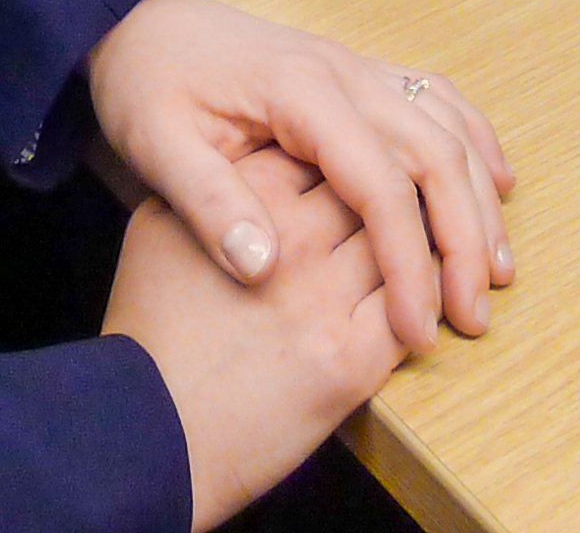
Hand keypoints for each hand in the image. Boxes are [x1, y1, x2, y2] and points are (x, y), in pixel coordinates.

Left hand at [86, 0, 514, 350]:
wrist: (139, 21)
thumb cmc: (146, 83)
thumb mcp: (155, 145)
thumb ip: (207, 203)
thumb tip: (265, 268)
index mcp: (299, 92)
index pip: (380, 186)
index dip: (409, 263)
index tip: (420, 332)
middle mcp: (344, 72)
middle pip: (436, 155)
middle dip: (465, 241)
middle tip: (473, 318)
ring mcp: (357, 68)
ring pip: (449, 128)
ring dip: (481, 199)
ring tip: (496, 272)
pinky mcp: (358, 73)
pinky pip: (437, 101)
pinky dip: (476, 142)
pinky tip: (497, 183)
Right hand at [103, 147, 404, 531]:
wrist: (152, 430)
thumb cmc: (152, 331)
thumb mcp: (160, 230)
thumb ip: (213, 187)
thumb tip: (251, 161)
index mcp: (245, 196)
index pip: (322, 148)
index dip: (341, 158)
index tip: (348, 171)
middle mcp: (291, 237)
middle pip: (371, 188)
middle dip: (389, 194)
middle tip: (401, 206)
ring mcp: (325, 297)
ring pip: (404, 243)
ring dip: (418, 245)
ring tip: (420, 251)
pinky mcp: (352, 359)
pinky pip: (416, 308)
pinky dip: (427, 298)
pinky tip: (422, 300)